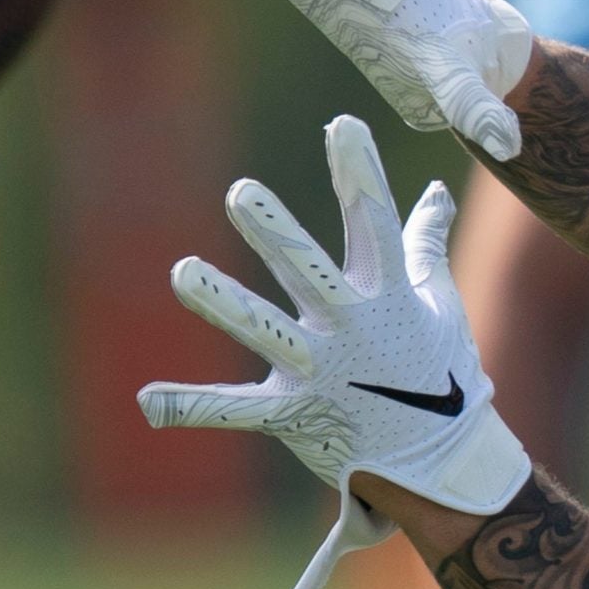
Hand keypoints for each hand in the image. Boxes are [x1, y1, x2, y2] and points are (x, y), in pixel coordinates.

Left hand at [139, 116, 533, 588]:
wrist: (441, 463)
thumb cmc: (441, 375)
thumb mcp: (440, 304)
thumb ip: (425, 245)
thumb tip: (436, 191)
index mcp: (387, 296)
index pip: (374, 223)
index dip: (360, 173)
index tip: (342, 124)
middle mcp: (351, 329)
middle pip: (308, 271)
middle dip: (276, 233)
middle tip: (241, 193)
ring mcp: (320, 371)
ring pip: (264, 329)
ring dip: (222, 301)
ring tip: (181, 271)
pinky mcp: (293, 413)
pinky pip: (235, 410)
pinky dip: (191, 407)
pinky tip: (147, 401)